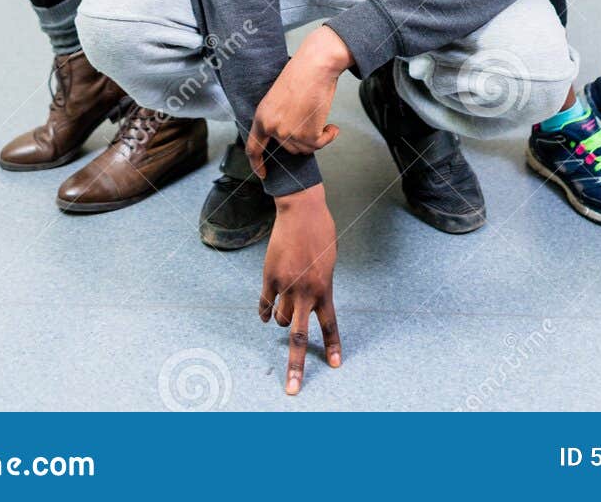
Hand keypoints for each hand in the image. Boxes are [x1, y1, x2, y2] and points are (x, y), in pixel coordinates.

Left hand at [246, 26, 351, 177]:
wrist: (315, 65)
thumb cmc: (301, 76)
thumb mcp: (279, 99)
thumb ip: (278, 119)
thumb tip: (287, 139)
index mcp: (261, 117)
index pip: (254, 148)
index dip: (257, 164)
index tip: (263, 174)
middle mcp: (272, 127)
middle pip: (289, 149)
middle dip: (302, 138)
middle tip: (309, 118)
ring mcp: (288, 133)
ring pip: (305, 148)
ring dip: (316, 136)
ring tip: (319, 115)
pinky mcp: (306, 134)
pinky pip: (320, 145)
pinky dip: (329, 136)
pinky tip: (331, 126)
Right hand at [261, 186, 340, 394]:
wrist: (301, 210)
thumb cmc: (320, 233)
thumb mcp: (328, 263)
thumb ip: (320, 287)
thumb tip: (308, 305)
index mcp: (325, 288)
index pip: (330, 325)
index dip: (333, 347)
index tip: (336, 366)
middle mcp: (305, 291)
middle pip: (298, 337)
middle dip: (295, 366)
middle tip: (292, 389)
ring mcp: (285, 285)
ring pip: (279, 319)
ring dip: (281, 321)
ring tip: (283, 315)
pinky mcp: (269, 277)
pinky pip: (264, 304)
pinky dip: (264, 311)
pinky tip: (264, 314)